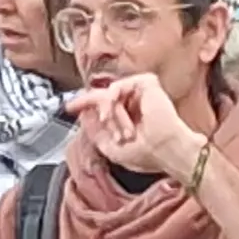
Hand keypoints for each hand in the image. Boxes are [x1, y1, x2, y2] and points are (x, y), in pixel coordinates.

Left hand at [69, 74, 205, 179]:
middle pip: (104, 95)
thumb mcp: (112, 148)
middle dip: (87, 103)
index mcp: (131, 117)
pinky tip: (112, 116)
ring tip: (123, 134)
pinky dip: (110, 103)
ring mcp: (142, 92)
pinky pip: (116, 87)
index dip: (87, 105)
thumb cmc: (149, 155)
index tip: (71, 108)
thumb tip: (84, 115)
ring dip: (109, 117)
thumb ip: (96, 132)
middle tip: (71, 106)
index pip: (106, 106)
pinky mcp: (146, 83)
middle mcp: (136, 102)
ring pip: (109, 95)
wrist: (168, 151)